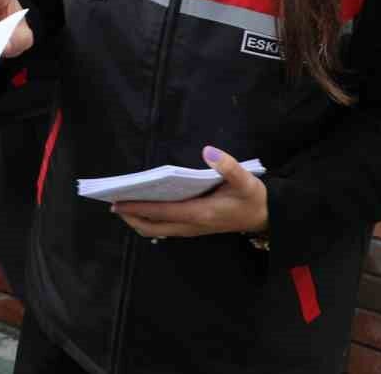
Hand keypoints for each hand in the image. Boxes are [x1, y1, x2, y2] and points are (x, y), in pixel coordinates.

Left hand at [112, 147, 268, 240]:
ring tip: (123, 206)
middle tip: (114, 204)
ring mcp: (193, 228)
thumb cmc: (253, 198)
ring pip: (158, 230)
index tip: (118, 202)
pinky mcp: (195, 227)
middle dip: (132, 217)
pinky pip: (166, 228)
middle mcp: (193, 224)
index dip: (138, 208)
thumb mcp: (246, 180)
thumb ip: (229, 166)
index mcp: (200, 213)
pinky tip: (145, 208)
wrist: (266, 217)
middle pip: (154, 227)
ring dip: (139, 220)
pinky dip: (151, 220)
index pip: (162, 212)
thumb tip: (208, 150)